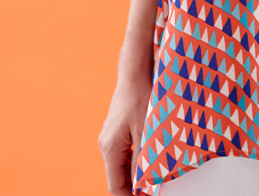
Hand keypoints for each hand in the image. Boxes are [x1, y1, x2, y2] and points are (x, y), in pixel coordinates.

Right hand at [98, 74, 152, 194]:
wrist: (134, 73)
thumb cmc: (140, 98)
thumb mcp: (145, 132)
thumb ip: (141, 159)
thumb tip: (142, 183)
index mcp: (110, 148)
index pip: (115, 185)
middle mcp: (105, 144)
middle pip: (117, 176)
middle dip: (133, 185)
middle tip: (152, 187)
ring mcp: (108, 137)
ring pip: (120, 164)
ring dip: (134, 172)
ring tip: (153, 172)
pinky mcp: (114, 130)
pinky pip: (122, 152)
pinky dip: (133, 159)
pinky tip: (148, 155)